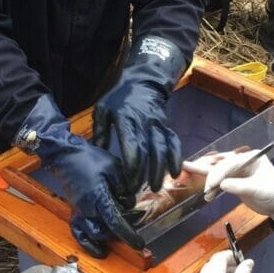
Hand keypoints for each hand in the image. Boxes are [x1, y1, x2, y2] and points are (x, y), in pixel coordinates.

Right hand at [15, 95, 142, 256]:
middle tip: (135, 219)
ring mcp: (79, 212)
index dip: (128, 235)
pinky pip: (79, 234)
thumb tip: (130, 202)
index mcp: (98, 196)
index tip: (139, 244)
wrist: (67, 155)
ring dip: (108, 236)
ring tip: (120, 231)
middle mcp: (87, 208)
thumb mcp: (114, 167)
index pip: (115, 222)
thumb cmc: (90, 158)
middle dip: (123, 230)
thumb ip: (124, 186)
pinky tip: (99, 251)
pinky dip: (88, 245)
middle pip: (107, 230)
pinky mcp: (74, 212)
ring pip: (95, 235)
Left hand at [93, 36, 185, 191]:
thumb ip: (100, 131)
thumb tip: (97, 153)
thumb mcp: (102, 109)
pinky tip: (174, 173)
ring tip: (155, 187)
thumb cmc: (118, 98)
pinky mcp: (166, 126)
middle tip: (138, 191)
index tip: (129, 180)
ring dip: (160, 169)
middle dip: (144, 172)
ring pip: (162, 148)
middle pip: (148, 150)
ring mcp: (158, 124)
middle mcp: (145, 122)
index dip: (132, 163)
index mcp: (126, 118)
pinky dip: (176, 157)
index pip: (132, 143)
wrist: (142, 81)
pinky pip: (174, 142)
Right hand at [182, 150, 273, 223]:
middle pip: (221, 163)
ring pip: (218, 170)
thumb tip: (221, 185)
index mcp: (251, 158)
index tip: (209, 186)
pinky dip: (212, 185)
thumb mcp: (259, 190)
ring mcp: (239, 171)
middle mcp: (243, 161)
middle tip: (188, 168)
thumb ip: (240, 187)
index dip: (217, 173)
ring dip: (205, 174)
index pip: (230, 163)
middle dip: (206, 168)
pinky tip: (203, 187)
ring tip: (186, 168)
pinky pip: (220, 180)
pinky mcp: (235, 181)